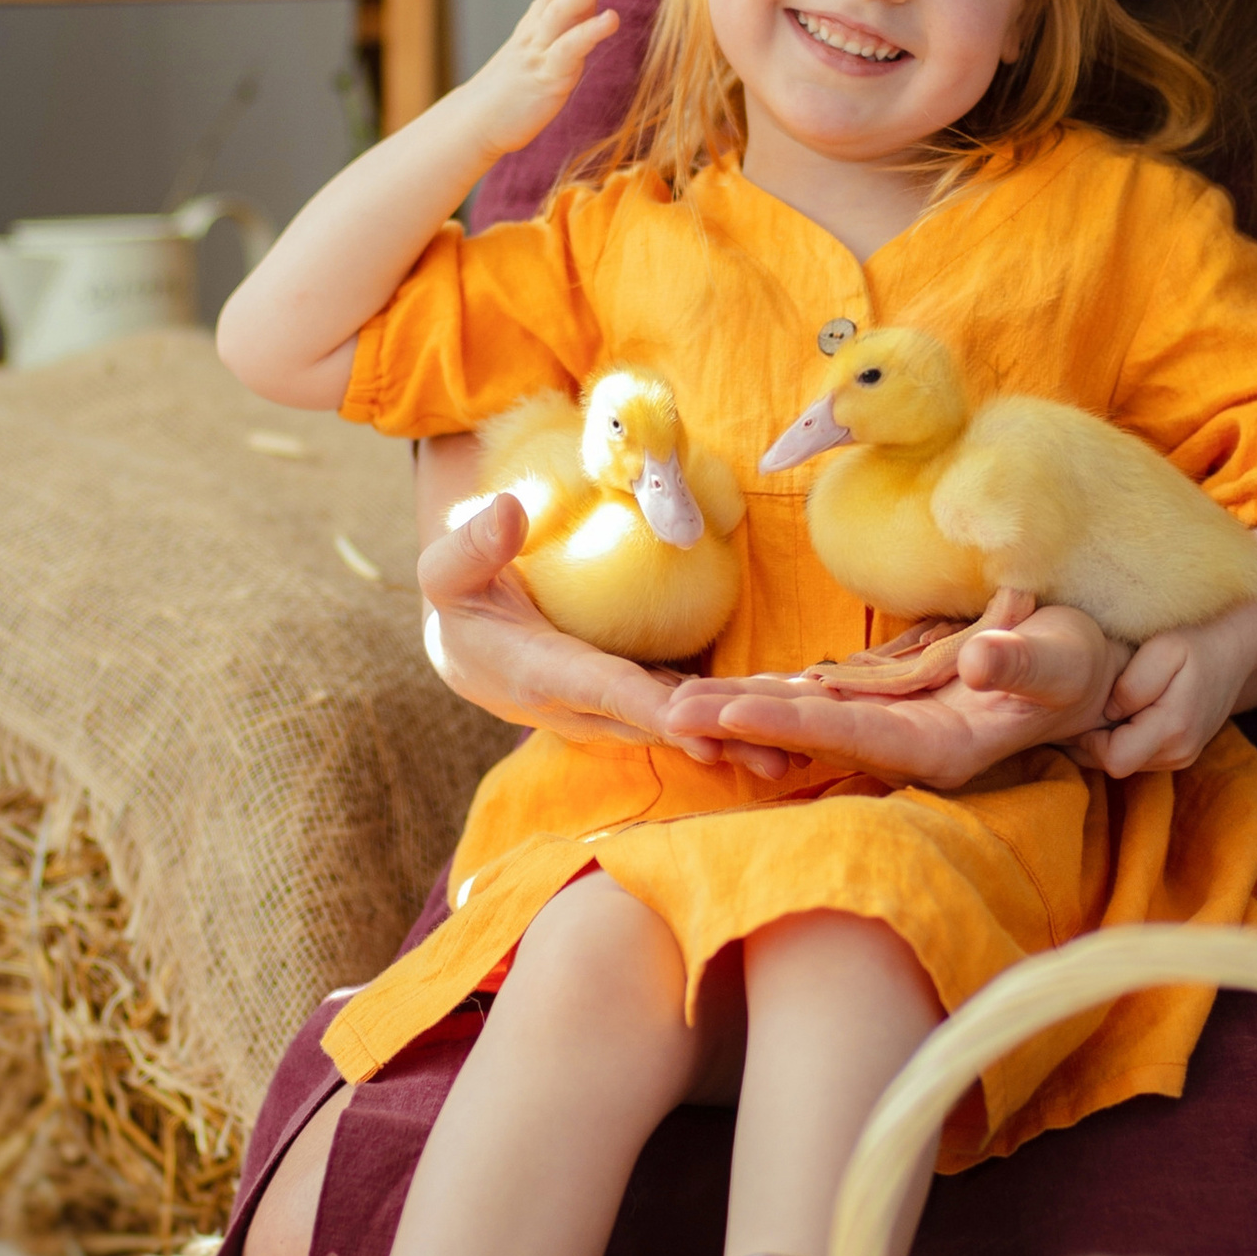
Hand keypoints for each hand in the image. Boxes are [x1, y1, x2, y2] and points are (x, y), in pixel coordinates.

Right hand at [418, 490, 801, 777]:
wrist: (469, 653)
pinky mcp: (641, 699)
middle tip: (789, 742)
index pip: (608, 693)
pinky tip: (794, 715)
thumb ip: (471, 547)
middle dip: (724, 735)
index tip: (702, 725)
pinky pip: (695, 710)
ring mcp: (619, 711)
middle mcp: (589, 708)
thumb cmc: (461, 605)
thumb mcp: (446, 573)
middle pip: (666, 723)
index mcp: (546, 676)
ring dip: (745, 735)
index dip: (656, 711)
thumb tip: (510, 512)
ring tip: (810, 741)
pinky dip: (740, 716)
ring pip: (688, 725)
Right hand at [456, 0, 621, 162]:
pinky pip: (568, 51)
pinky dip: (589, 33)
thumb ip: (564, 22)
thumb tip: (592, 1)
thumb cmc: (514, 87)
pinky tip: (611, 19)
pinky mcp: (546, 77)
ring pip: (561, 11)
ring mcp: (540, 50)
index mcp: (537, 18)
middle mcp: (537, 27)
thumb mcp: (539, 47)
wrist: (478, 122)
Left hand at [663, 598, 1131, 788]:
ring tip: (677, 705)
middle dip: (742, 725)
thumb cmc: (1081, 664)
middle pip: (811, 737)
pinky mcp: (889, 704)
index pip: (854, 735)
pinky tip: (731, 694)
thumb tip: (977, 664)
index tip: (732, 714)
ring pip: (807, 722)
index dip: (792, 725)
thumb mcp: (1062, 657)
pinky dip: (776, 698)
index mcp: (942, 744)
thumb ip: (1019, 662)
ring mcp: (895, 727)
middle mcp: (907, 745)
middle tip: (668, 715)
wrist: (1089, 669)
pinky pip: (822, 703)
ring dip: (745, 713)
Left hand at [1077, 524, 1256, 777]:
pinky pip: (1139, 757)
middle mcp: (1179, 753)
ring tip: (1103, 709)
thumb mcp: (1163, 650)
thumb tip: (1107, 712)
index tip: (1083, 711)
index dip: (1089, 740)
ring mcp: (1182, 757)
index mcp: (1173, 730)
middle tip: (1082, 710)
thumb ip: (1132, 685)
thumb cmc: (1196, 646)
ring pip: (1127, 764)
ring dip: (1109, 742)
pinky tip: (1120, 715)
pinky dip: (1124, 741)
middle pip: (1116, 766)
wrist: (1234, 652)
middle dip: (1094, 742)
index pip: (1113, 760)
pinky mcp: (1181, 753)